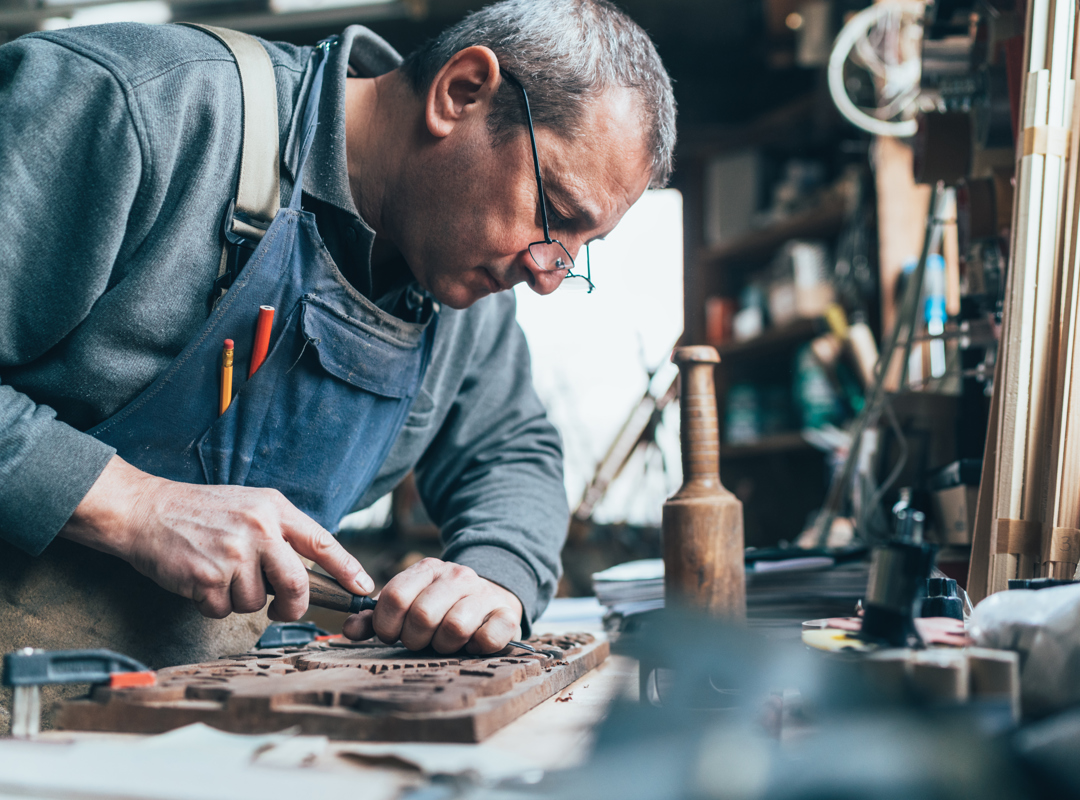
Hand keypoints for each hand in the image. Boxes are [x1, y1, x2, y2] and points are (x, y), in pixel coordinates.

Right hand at [60, 455, 373, 620]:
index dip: (348, 568)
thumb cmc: (200, 512)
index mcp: (274, 509)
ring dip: (239, 599)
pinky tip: (200, 581)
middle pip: (297, 584)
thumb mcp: (249, 505)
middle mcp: (258, 529)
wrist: (145, 510)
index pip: (322, 542)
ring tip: (220, 574)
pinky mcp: (207, 578)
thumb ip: (280, 530)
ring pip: (256, 602)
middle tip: (281, 607)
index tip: (363, 587)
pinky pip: (223, 610)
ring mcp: (233, 554)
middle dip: (292, 605)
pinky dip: (212, 605)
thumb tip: (311, 568)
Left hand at [341, 557, 522, 654]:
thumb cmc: (442, 606)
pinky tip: (472, 644)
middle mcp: (456, 575)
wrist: (492, 596)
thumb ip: (376, 617)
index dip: (387, 624)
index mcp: (427, 569)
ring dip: (444, 646)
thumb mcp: (409, 603)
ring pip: (454, 628)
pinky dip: (476, 648)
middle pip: (423, 616)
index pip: (395, 596)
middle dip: (415, 639)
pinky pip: (488, 638)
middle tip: (420, 641)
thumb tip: (349, 630)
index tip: (392, 634)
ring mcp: (483, 593)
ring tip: (445, 643)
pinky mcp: (507, 615)